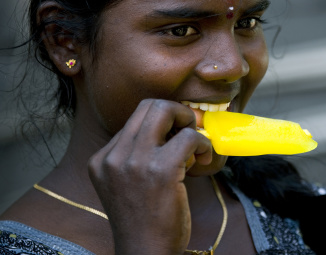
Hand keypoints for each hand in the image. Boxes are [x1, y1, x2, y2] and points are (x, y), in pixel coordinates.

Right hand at [88, 99, 212, 254]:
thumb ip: (137, 156)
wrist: (145, 253)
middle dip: (176, 111)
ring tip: (196, 147)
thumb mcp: (125, 184)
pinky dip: (203, 142)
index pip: (135, 119)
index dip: (162, 124)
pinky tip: (203, 158)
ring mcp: (134, 162)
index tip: (176, 138)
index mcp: (102, 160)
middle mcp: (113, 157)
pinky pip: (189, 136)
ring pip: (166, 111)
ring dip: (189, 123)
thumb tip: (171, 129)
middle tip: (188, 129)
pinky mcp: (160, 170)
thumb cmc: (144, 221)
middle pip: (149, 105)